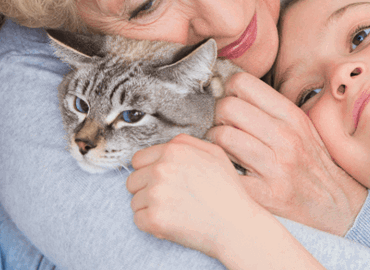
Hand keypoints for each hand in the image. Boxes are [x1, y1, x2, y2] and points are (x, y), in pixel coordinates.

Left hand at [126, 133, 268, 258]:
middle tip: (168, 199)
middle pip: (132, 180)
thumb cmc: (228, 192)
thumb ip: (187, 143)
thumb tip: (168, 145)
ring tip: (174, 212)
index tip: (160, 182)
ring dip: (149, 208)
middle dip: (146, 190)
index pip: (138, 160)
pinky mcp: (154, 218)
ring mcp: (156, 194)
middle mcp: (161, 169)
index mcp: (174, 151)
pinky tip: (171, 223)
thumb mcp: (215, 154)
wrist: (237, 226)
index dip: (148, 172)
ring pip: (135, 201)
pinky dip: (151, 225)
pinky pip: (138, 220)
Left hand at [208, 72, 368, 235]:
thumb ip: (269, 109)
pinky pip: (226, 172)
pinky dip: (219, 170)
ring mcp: (276, 167)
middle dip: (217, 116)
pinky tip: (227, 171)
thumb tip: (229, 92)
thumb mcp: (301, 128)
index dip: (228, 91)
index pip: (242, 83)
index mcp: (292, 117)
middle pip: (227, 107)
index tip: (231, 104)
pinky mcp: (266, 195)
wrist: (337, 207)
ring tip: (223, 150)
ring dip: (214, 143)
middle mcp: (285, 138)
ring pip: (222, 137)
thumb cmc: (312, 164)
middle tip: (223, 128)